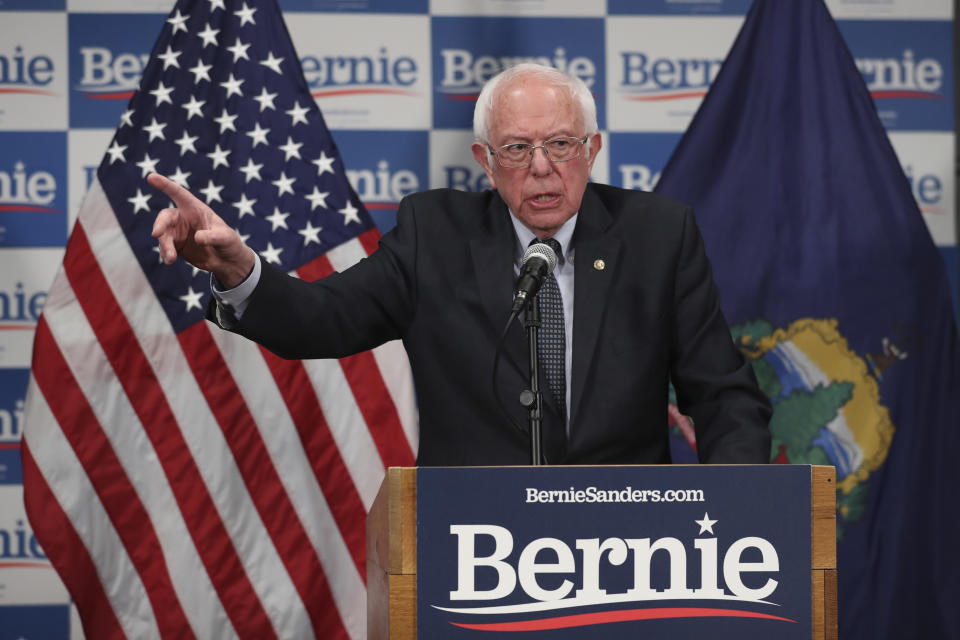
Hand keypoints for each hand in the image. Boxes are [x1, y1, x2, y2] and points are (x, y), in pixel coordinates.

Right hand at [148, 173, 255, 287]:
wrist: (228, 261)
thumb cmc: (229, 243)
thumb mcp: (226, 238)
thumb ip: (213, 237)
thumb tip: (197, 238)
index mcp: (196, 209)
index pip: (179, 194)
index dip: (165, 185)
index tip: (151, 177)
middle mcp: (184, 218)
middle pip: (166, 217)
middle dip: (160, 224)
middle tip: (156, 234)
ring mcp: (178, 232)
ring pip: (164, 235)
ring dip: (165, 246)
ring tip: (171, 259)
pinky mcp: (176, 246)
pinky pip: (166, 248)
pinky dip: (166, 254)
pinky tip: (169, 261)